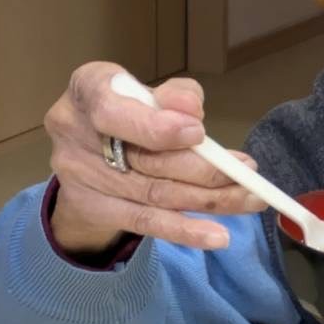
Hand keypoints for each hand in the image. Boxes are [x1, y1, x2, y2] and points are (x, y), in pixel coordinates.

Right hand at [44, 61, 265, 252]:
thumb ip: (173, 96)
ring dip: (209, 200)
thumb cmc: (130, 108)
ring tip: (249, 199)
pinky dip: (185, 230)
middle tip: (246, 173)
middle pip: (146, 159)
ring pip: (154, 193)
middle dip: (204, 169)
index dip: (157, 127)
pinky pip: (144, 222)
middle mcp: (74, 130)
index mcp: (88, 88)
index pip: (113, 111)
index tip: (198, 133)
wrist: (87, 150)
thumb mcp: (149, 91)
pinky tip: (217, 236)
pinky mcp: (92, 207)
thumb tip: (191, 109)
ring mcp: (80, 174)